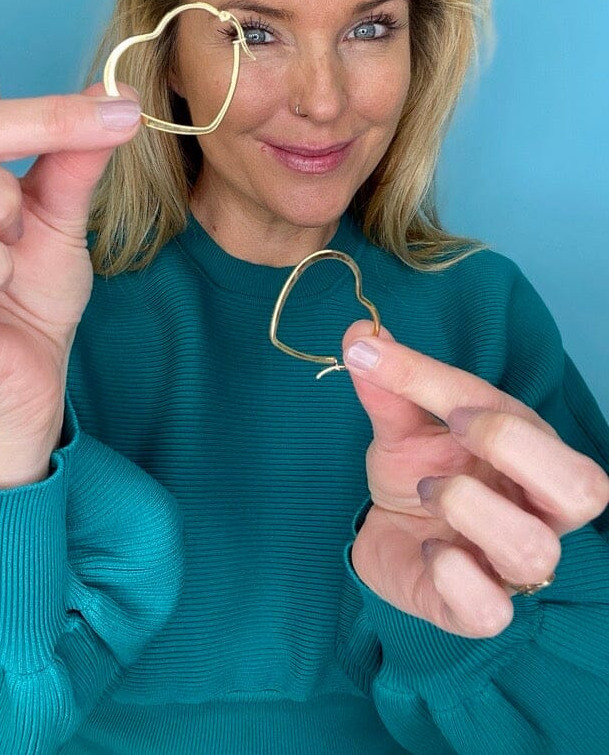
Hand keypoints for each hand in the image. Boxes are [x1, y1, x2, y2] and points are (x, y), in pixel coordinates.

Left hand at [341, 320, 608, 637]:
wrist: (390, 535)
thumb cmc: (420, 472)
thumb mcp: (404, 424)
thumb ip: (390, 383)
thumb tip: (361, 334)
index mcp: (532, 458)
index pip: (531, 425)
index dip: (480, 400)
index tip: (427, 387)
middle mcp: (537, 513)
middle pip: (585, 490)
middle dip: (514, 446)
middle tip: (455, 428)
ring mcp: (510, 566)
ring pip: (532, 549)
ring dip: (467, 506)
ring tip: (428, 490)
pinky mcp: (475, 611)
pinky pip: (489, 611)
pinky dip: (453, 574)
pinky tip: (427, 546)